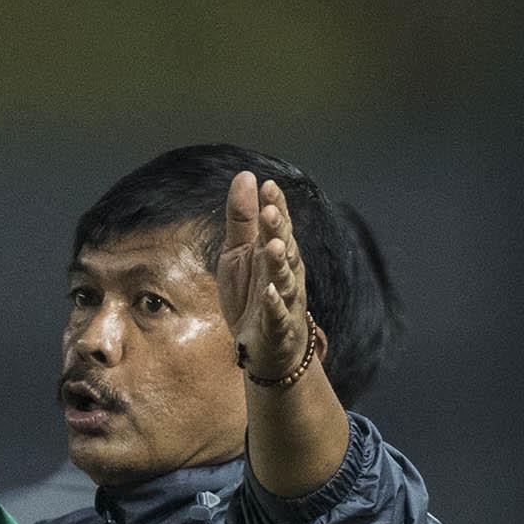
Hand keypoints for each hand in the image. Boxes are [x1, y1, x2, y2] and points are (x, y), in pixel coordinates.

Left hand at [217, 174, 311, 383]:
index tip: (267, 186)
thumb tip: (246, 175)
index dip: (275, 206)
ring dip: (279, 264)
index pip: (278, 225)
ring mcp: (285, 300)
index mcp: (274, 252)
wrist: (263, 348)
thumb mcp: (238, 253)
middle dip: (278, 230)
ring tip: (272, 247)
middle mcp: (286, 272)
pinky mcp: (278, 327)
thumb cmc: (251, 295)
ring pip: (285, 279)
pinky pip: (277, 315)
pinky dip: (275, 305)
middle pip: (284, 248)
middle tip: (270, 210)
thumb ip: (242, 218)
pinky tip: (269, 294)